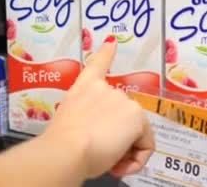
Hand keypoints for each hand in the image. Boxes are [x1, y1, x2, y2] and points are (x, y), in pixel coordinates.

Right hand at [40, 36, 154, 178]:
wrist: (67, 149)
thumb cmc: (60, 145)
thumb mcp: (69, 127)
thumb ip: (85, 123)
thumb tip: (95, 137)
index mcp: (84, 89)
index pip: (97, 65)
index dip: (106, 52)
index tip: (112, 42)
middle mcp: (105, 89)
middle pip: (121, 116)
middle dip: (117, 138)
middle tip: (103, 157)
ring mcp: (123, 101)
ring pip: (135, 133)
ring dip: (125, 151)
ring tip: (108, 162)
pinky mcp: (136, 117)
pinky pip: (146, 145)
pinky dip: (137, 159)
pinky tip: (121, 164)